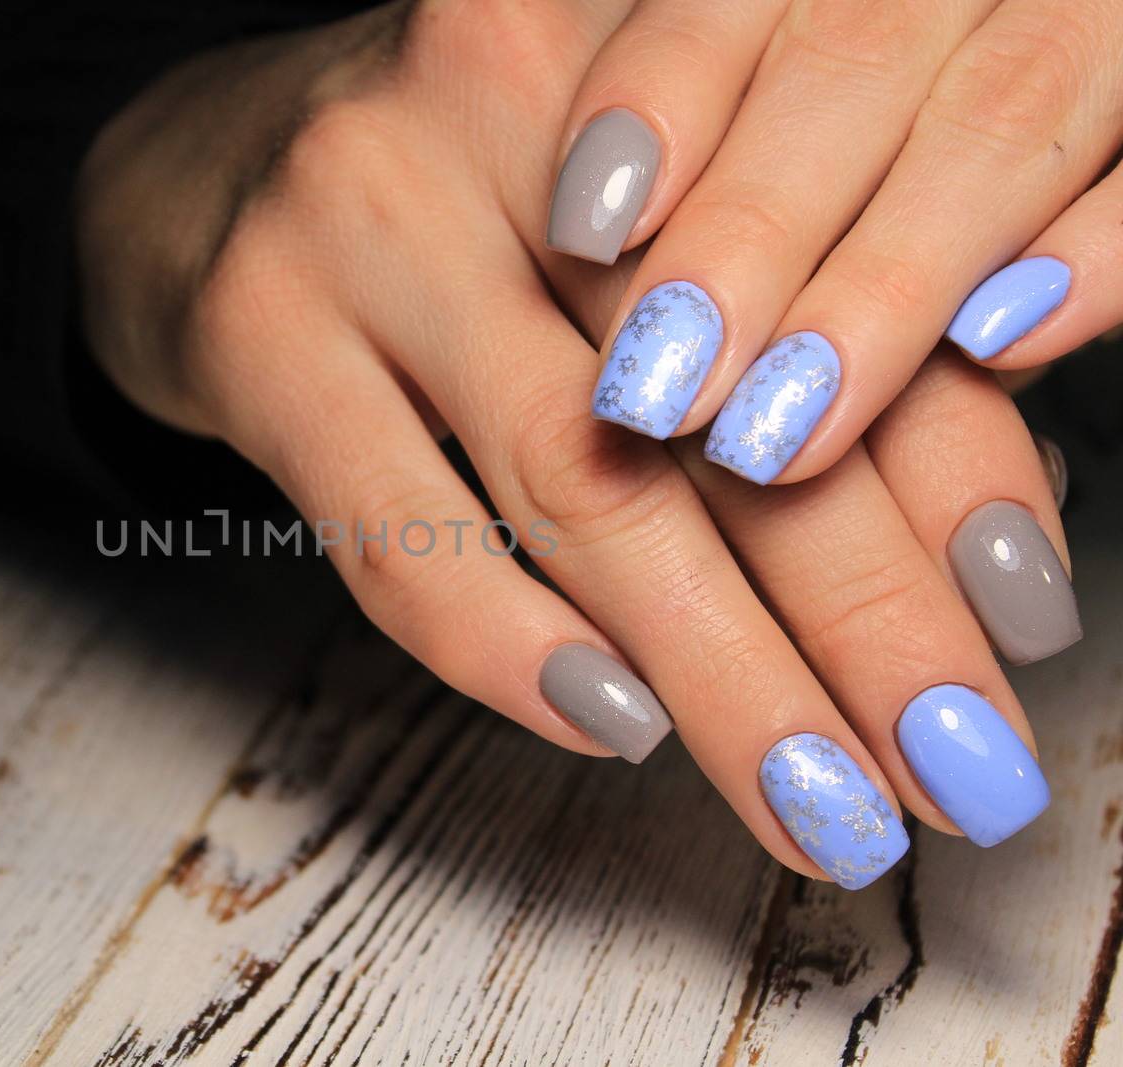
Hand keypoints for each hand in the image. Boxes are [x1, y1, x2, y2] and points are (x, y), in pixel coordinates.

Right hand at [76, 0, 1076, 887]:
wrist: (199, 170)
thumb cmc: (461, 201)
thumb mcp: (633, 223)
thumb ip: (787, 328)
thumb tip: (982, 518)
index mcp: (658, 57)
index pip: (842, 295)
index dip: (959, 474)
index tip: (1028, 632)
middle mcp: (511, 100)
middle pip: (721, 402)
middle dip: (863, 616)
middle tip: (956, 775)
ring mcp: (365, 213)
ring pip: (575, 481)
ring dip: (718, 675)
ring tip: (816, 804)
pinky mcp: (253, 324)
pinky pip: (395, 529)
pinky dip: (509, 646)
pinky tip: (611, 726)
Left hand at [549, 0, 1122, 481]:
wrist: (1060, 38)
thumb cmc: (883, 89)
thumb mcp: (803, 75)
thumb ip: (734, 125)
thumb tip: (608, 255)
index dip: (658, 101)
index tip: (587, 227)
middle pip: (851, 60)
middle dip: (749, 234)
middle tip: (660, 388)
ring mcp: (1097, 12)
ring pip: (998, 115)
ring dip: (882, 286)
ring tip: (778, 432)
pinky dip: (1094, 255)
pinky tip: (996, 348)